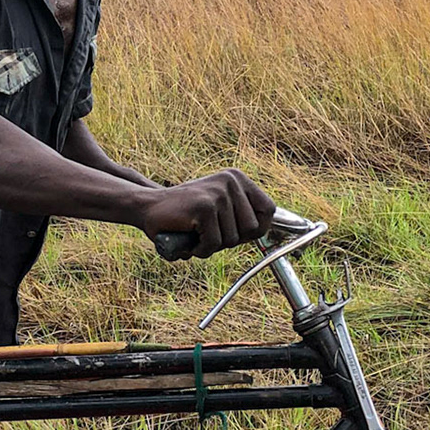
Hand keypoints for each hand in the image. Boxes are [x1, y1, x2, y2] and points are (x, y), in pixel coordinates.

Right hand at [137, 169, 276, 258]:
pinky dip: (200, 250)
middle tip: (208, 235)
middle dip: (231, 241)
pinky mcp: (204, 207)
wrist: (148, 208)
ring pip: (232, 240)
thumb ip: (243, 215)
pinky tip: (188, 241)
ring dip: (212, 246)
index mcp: (237, 179)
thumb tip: (282, 230)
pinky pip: (213, 244)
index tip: (237, 235)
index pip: (269, 210)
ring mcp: (218, 193)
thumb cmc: (185, 216)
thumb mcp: (220, 209)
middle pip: (252, 229)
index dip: (255, 230)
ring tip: (195, 235)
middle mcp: (231, 181)